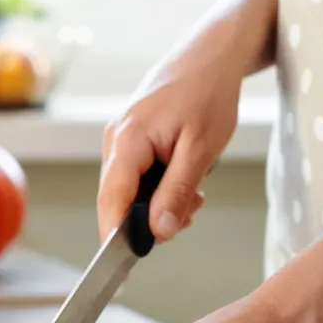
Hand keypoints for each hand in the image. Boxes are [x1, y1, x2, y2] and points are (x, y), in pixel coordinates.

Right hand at [97, 53, 241, 243]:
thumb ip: (177, 192)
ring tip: (195, 195)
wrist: (212, 56)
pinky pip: (138, 177)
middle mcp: (115, 140)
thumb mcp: (201, 149)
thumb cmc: (209, 93)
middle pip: (118, 200)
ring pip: (130, 191)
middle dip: (150, 219)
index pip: (111, 200)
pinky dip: (160, 189)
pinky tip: (186, 182)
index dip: (115, 236)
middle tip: (189, 216)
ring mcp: (121, 139)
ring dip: (160, 203)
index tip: (125, 266)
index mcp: (127, 140)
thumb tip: (159, 232)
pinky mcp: (132, 140)